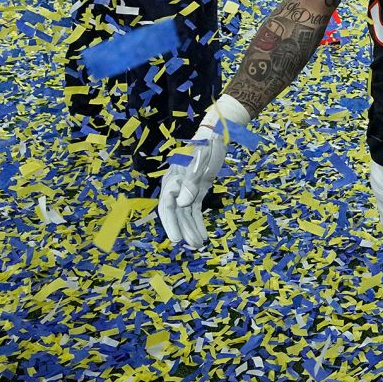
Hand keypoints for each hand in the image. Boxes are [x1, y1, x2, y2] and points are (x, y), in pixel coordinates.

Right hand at [158, 94, 250, 246]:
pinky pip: (195, 211)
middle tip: (190, 246)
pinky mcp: (197, 191)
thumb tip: (184, 202)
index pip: (167, 205)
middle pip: (176, 213)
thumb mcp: (199, 160)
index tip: (176, 238)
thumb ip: (191, 180)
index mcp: (172, 179)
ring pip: (186, 215)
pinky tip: (202, 236)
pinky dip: (198, 223)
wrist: (215, 135)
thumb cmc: (205, 145)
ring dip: (191, 230)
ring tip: (198, 245)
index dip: (170, 223)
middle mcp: (176, 187)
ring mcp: (187, 190)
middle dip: (182, 230)